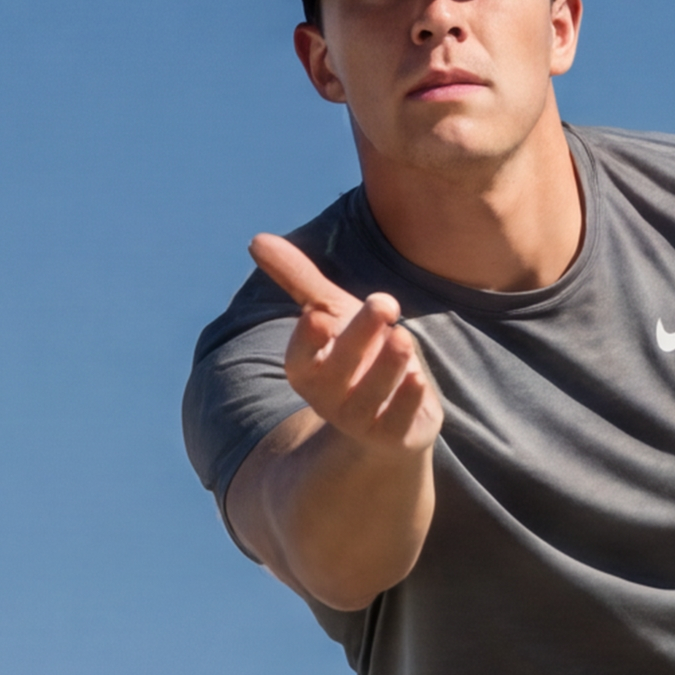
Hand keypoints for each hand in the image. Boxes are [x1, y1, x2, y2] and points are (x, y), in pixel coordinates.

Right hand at [255, 234, 440, 462]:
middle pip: (338, 372)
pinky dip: (407, 401)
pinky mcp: (396, 435)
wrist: (389, 414)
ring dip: (387, 367)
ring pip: (370, 397)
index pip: (300, 358)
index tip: (318, 315)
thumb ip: (298, 279)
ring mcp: (362, 420)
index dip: (307, 340)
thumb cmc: (356, 352)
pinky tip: (418, 379)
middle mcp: (329, 398)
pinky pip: (399, 422)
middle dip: (359, 337)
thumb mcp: (331, 312)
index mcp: (308, 368)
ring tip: (402, 336)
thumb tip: (256, 240)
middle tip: (384, 302)